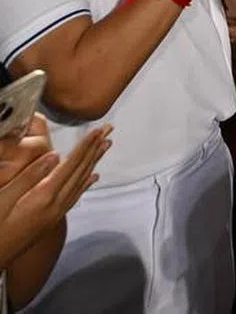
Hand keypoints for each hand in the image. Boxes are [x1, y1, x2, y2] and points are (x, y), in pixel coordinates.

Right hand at [0, 122, 110, 263]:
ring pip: (81, 182)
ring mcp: (55, 214)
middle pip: (81, 171)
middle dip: (95, 148)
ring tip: (106, 145)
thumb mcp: (2, 201)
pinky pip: (75, 196)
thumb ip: (28, 177)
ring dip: (94, 161)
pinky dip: (86, 183)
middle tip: (109, 130)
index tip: (98, 130)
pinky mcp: (51, 221)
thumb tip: (55, 155)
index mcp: (44, 197)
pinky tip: (93, 177)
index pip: (70, 165)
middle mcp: (55, 205)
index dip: (85, 146)